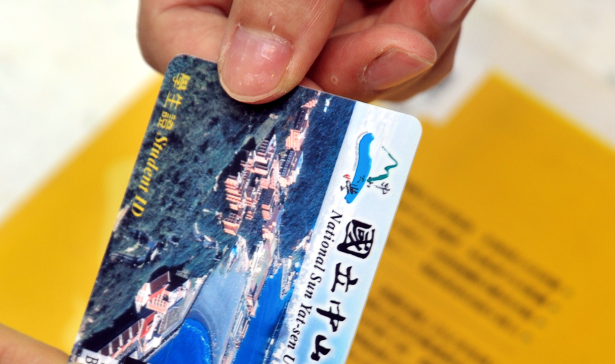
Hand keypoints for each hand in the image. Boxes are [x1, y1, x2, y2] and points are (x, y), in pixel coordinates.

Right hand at [138, 0, 472, 103]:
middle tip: (399, 43)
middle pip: (282, 73)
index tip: (299, 101)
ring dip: (406, 43)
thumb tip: (251, 79)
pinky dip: (430, 24)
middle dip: (349, 65)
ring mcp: (321, 1)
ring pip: (352, 65)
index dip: (237, 91)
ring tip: (433, 0)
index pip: (181, 44)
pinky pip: (403, 43)